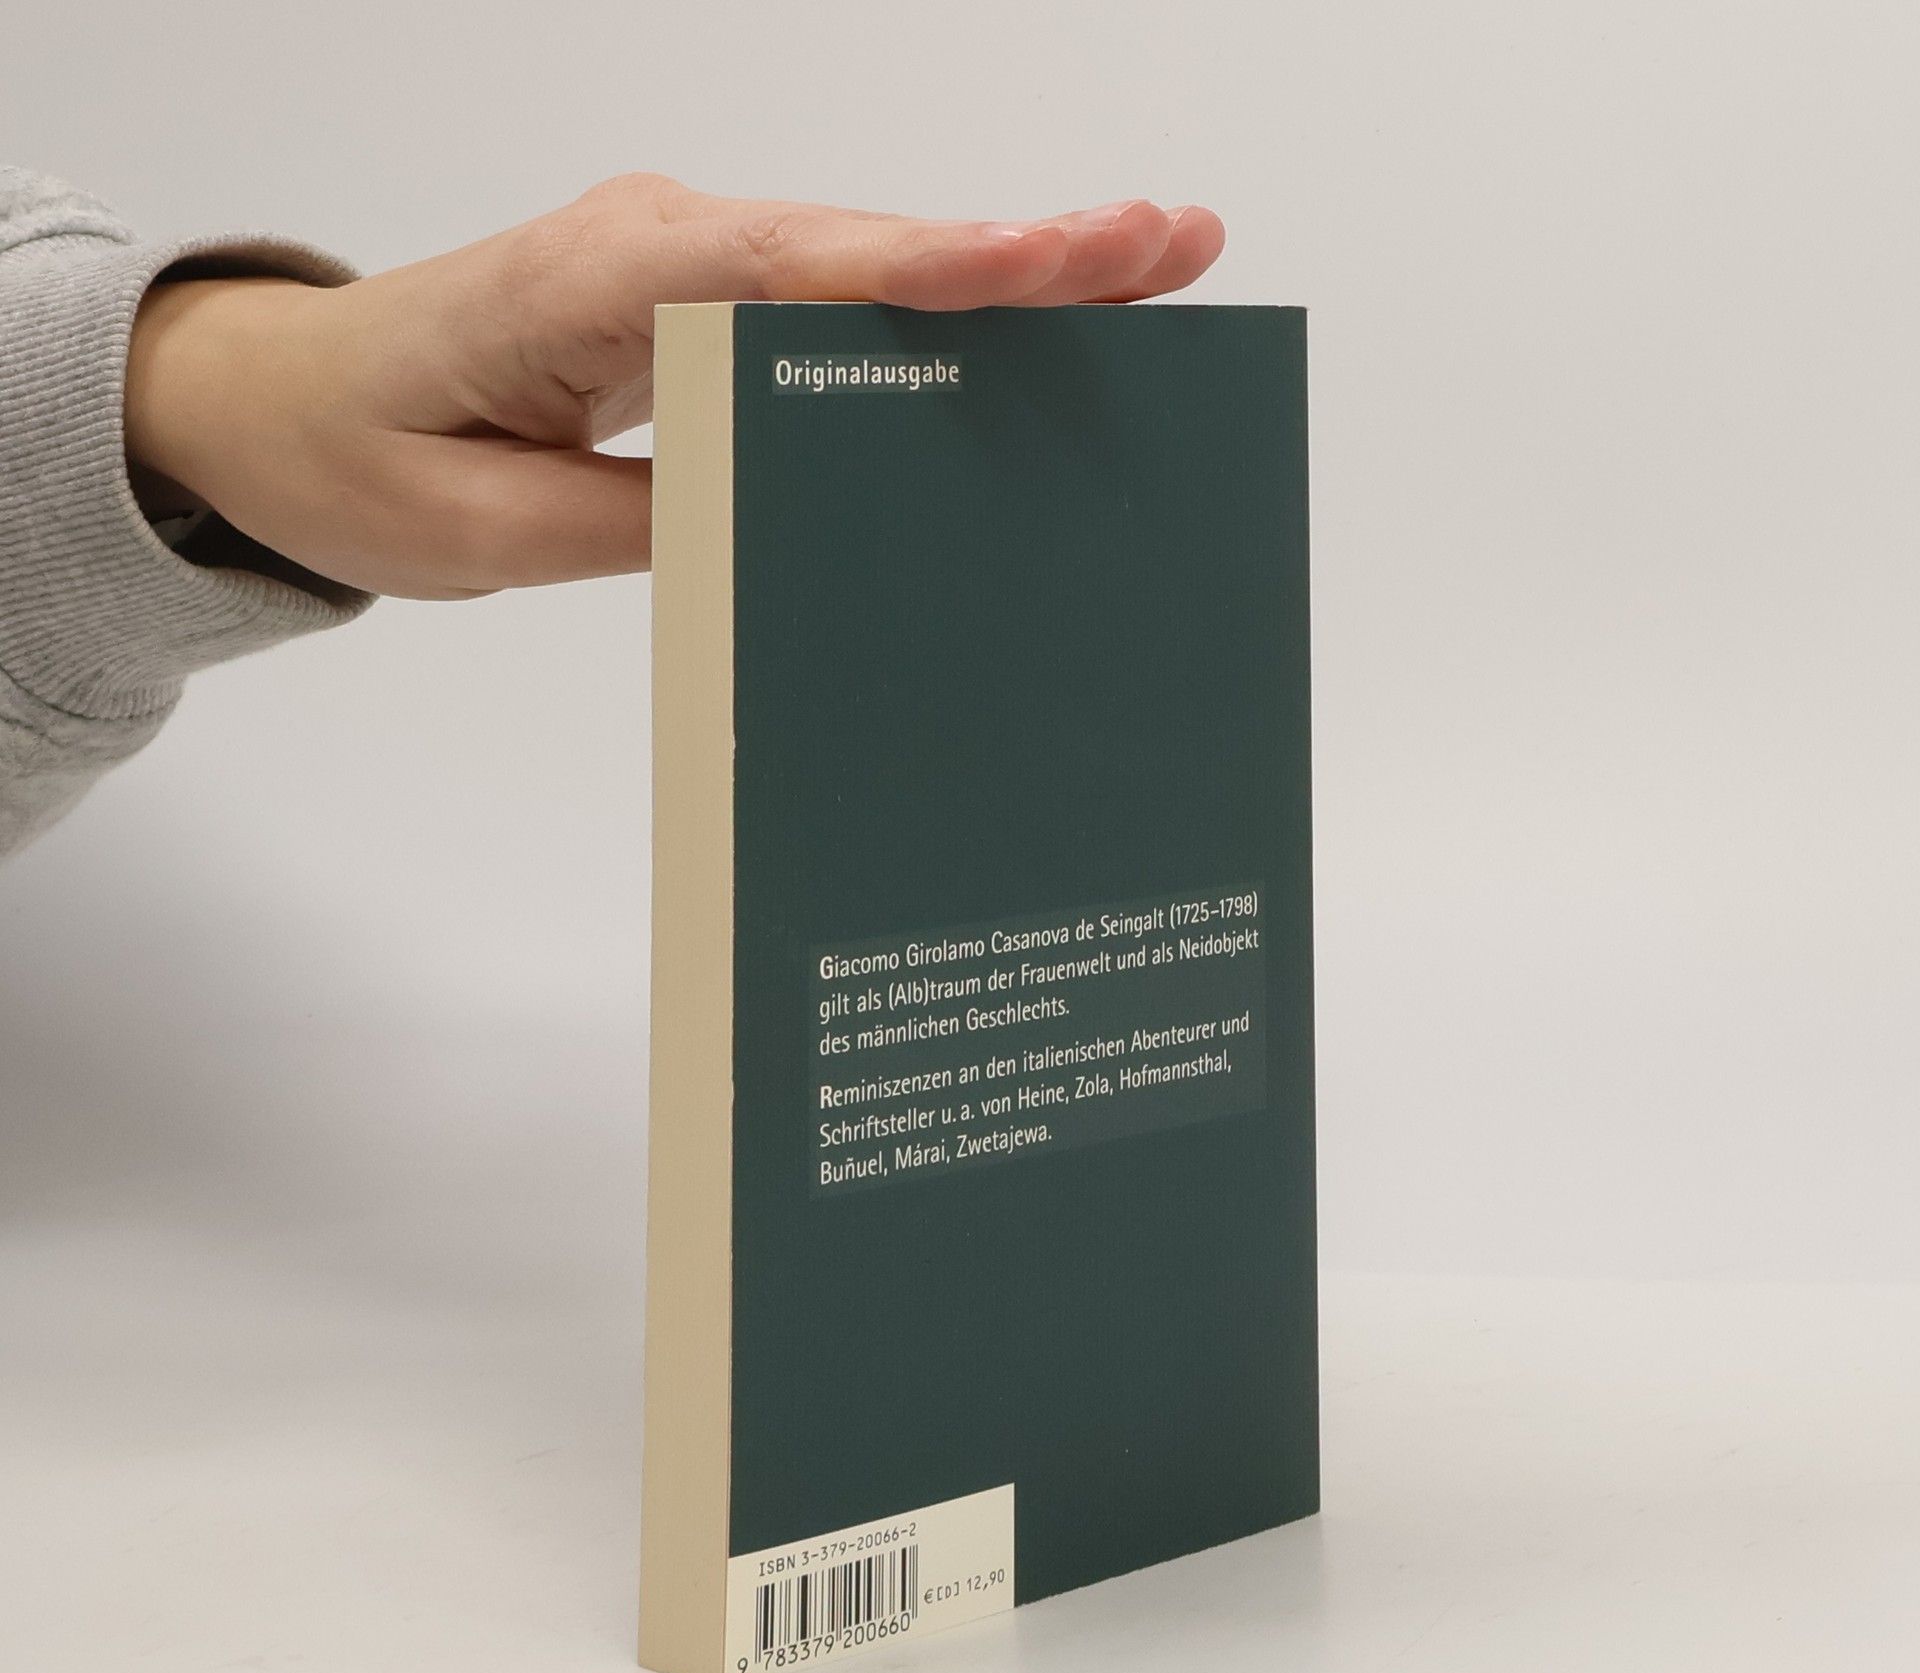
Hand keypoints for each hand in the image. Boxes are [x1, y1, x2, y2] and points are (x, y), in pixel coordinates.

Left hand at [123, 176, 1226, 599]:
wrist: (283, 408)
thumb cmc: (362, 457)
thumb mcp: (485, 528)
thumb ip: (640, 518)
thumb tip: (795, 514)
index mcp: (595, 278)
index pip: (788, 265)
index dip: (930, 266)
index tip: (1054, 261)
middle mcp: (661, 242)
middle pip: (865, 246)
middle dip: (1024, 251)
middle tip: (1173, 242)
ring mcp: (689, 264)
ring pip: (869, 266)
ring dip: (1008, 274)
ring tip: (1148, 270)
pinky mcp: (703, 302)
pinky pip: (837, 303)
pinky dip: (941, 312)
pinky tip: (1035, 325)